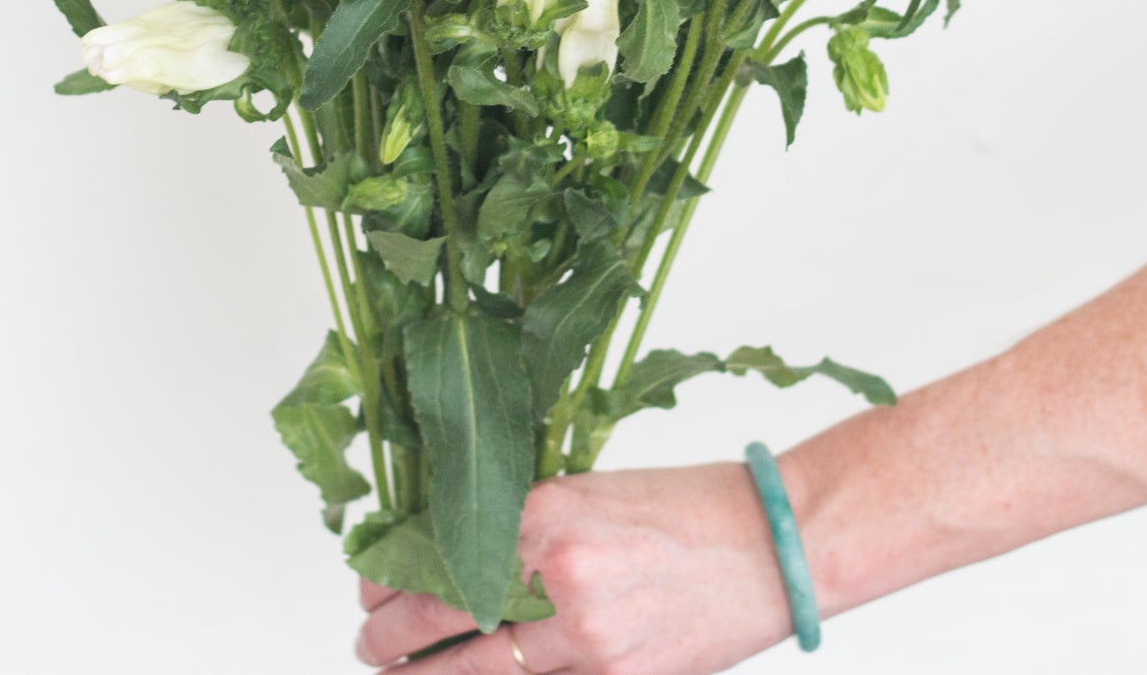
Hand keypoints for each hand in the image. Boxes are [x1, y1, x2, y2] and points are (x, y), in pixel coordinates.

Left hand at [354, 461, 796, 673]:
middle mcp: (560, 572)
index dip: (391, 574)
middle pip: (443, 618)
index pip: (440, 549)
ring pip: (482, 673)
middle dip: (390, 636)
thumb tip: (460, 552)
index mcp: (549, 509)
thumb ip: (530, 523)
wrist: (776, 544)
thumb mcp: (597, 490)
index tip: (370, 581)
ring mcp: (589, 638)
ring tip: (398, 673)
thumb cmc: (692, 507)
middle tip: (371, 640)